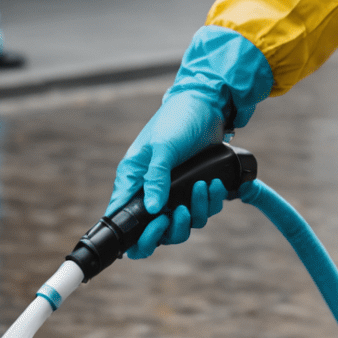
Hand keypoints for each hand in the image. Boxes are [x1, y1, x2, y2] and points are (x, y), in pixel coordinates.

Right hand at [109, 89, 225, 258]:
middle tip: (183, 211)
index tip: (158, 224)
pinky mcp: (193, 189)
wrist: (208, 105)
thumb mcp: (164, 146)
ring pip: (181, 224)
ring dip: (196, 211)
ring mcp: (172, 191)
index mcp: (133, 177)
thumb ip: (156, 178)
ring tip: (203, 187)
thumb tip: (151, 209)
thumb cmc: (178, 119)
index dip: (137, 233)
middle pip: (155, 230)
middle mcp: (149, 188)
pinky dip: (210, 202)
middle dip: (172, 227)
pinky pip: (201, 211)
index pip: (122, 215)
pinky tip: (215, 184)